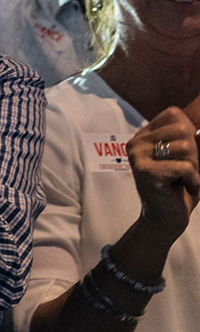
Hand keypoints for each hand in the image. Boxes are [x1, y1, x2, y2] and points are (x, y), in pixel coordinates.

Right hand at [129, 107, 199, 242]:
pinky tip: (182, 187)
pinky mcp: (146, 172)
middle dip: (194, 152)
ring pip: (186, 147)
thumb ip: (196, 139)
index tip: (183, 155)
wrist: (167, 218)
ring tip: (183, 178)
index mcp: (144, 135)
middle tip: (185, 170)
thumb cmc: (180, 187)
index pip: (174, 114)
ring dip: (194, 167)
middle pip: (182, 129)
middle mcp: (136, 142)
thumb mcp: (191, 157)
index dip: (189, 133)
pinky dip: (193, 180)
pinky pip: (185, 167)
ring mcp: (138, 156)